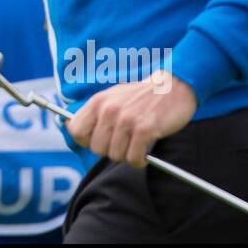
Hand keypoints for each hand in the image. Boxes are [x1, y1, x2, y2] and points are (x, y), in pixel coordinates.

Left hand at [66, 71, 197, 167]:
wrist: (173, 86)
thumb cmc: (141, 96)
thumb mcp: (112, 97)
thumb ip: (95, 113)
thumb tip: (74, 132)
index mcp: (98, 102)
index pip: (76, 130)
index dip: (85, 141)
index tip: (99, 141)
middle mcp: (109, 110)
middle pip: (96, 148)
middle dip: (109, 151)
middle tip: (123, 144)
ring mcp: (127, 119)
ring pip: (115, 156)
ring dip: (127, 156)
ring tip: (136, 146)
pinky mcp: (145, 129)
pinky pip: (134, 158)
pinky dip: (139, 161)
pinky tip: (144, 153)